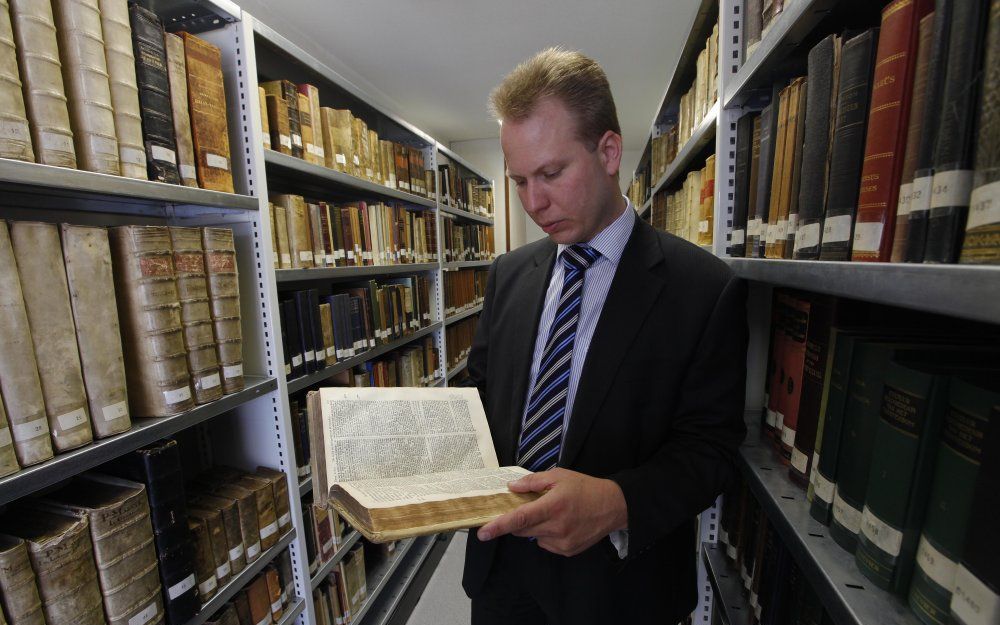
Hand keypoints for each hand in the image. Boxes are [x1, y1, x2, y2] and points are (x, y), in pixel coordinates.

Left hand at [476, 468, 627, 556]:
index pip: (520, 518)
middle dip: (518, 520)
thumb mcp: (559, 476)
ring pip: (533, 537)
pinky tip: (560, 524)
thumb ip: (533, 482)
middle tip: (528, 507)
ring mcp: (562, 542)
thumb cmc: (585, 488)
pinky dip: (545, 534)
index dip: (498, 526)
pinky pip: (545, 544)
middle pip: (522, 530)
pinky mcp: (567, 551)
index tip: (482, 533)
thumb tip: (511, 487)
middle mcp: (557, 527)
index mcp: (553, 506)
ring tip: (552, 513)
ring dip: (534, 526)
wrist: (613, 506)